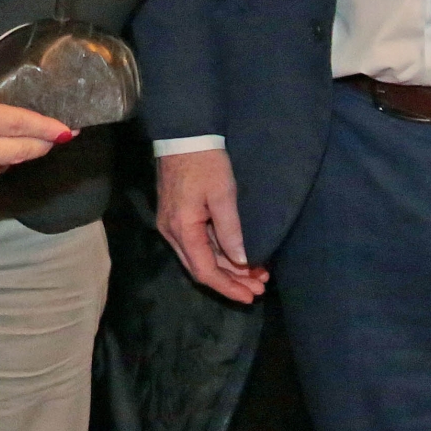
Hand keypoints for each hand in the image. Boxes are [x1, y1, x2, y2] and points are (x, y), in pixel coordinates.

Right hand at [157, 149, 268, 303]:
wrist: (183, 134)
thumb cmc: (205, 162)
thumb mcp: (223, 194)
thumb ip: (231, 230)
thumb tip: (241, 262)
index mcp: (182, 229)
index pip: (205, 271)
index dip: (228, 287)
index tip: (251, 296)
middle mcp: (172, 232)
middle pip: (201, 268)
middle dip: (231, 280)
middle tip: (259, 286)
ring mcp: (171, 224)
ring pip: (199, 257)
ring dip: (226, 268)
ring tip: (255, 274)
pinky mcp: (176, 216)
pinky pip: (197, 244)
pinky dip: (217, 253)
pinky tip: (236, 255)